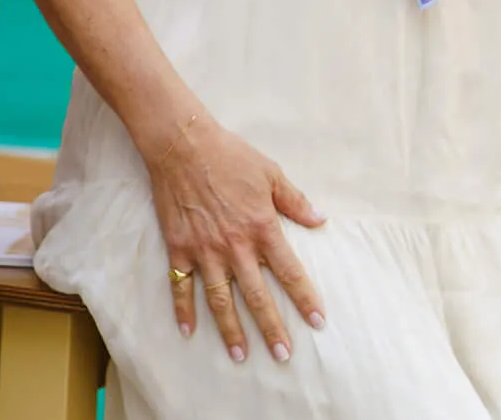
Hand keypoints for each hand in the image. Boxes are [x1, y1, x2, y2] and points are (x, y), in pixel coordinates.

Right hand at [148, 112, 324, 363]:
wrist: (183, 144)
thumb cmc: (229, 155)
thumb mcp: (269, 172)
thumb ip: (294, 201)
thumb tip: (321, 220)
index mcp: (262, 228)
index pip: (289, 272)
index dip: (305, 298)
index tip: (317, 322)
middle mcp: (235, 246)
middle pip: (257, 296)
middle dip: (272, 328)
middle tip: (283, 355)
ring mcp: (205, 250)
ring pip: (221, 300)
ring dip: (231, 330)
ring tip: (240, 356)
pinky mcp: (180, 248)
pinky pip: (181, 285)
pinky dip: (183, 310)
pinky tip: (188, 331)